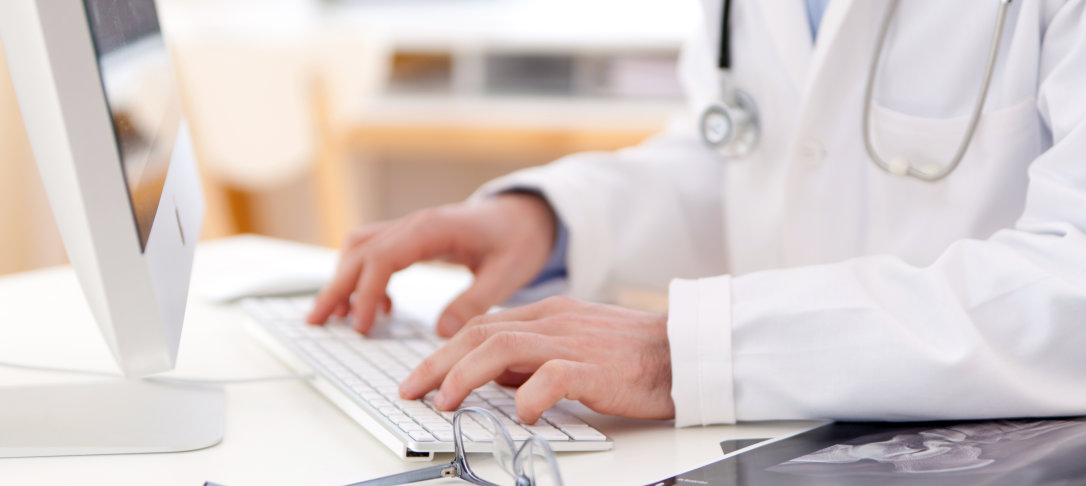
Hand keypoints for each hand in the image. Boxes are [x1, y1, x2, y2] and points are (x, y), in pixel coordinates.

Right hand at [307, 193, 556, 335]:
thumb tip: (442, 331)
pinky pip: (375, 252)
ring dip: (343, 280)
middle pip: (360, 251)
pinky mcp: (413, 238)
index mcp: (434, 228)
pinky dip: (364, 277)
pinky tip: (382, 310)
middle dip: (336, 287)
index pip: (383, 257)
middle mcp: (415, 224)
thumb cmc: (519, 238)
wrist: (527, 214)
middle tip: (318, 322)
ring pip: (360, 248)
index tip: (363, 326)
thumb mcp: (509, 271)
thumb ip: (476, 300)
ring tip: (334, 318)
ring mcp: (411, 228)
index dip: (367, 293)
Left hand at [398, 296, 675, 423]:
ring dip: (465, 375)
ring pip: (503, 348)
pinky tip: (520, 414)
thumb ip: (534, 357)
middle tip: (411, 391)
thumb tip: (491, 378)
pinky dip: (529, 395)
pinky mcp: (596, 368)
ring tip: (445, 402)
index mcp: (548, 315)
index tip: (420, 378)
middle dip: (438, 363)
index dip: (444, 351)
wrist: (685, 349)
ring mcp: (574, 342)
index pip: (482, 325)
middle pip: (481, 333)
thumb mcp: (574, 346)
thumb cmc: (632, 354)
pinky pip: (553, 376)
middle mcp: (554, 322)